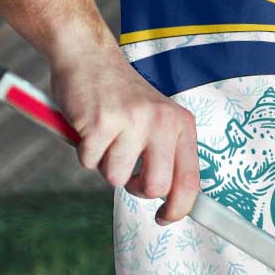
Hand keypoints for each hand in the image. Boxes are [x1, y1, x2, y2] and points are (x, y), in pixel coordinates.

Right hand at [50, 47, 200, 223]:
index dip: (179, 208)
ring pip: (117, 178)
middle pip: (155, 187)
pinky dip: (84, 152)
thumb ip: (166, 153)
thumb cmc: (121, 95)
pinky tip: (89, 128)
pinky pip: (89, 163)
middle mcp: (162, 122)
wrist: (89, 56)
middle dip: (136, 188)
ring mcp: (132, 121)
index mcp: (181, 124)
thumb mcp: (157, 119)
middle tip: (126, 169)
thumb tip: (172, 199)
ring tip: (106, 137)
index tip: (165, 218)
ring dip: (105, 164)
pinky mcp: (101, 123)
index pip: (190, 179)